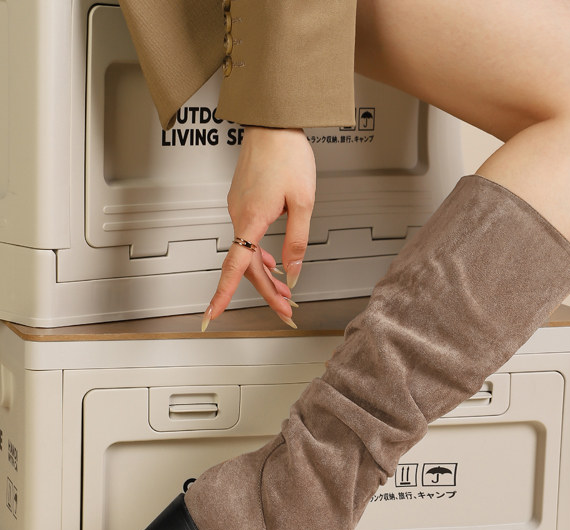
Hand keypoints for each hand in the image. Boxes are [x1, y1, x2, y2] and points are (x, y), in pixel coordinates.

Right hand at [202, 126, 315, 329]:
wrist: (273, 121)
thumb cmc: (287, 154)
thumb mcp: (303, 202)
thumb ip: (297, 242)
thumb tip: (293, 272)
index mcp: (251, 217)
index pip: (235, 265)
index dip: (223, 293)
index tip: (212, 314)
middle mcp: (238, 214)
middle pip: (246, 266)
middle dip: (267, 292)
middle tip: (286, 310)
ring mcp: (238, 208)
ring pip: (247, 253)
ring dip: (265, 276)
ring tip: (286, 292)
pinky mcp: (242, 202)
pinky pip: (247, 238)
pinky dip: (260, 257)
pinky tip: (273, 264)